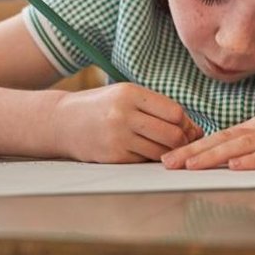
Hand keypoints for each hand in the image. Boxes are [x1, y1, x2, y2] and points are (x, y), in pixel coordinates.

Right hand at [54, 83, 203, 162]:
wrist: (61, 121)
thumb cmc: (99, 107)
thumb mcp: (124, 95)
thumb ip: (156, 107)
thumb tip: (193, 129)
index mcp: (129, 93)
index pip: (174, 112)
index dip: (186, 123)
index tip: (186, 127)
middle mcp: (122, 114)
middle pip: (172, 134)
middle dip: (182, 141)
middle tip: (180, 142)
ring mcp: (117, 137)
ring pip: (161, 152)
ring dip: (168, 153)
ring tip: (163, 148)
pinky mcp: (112, 156)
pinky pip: (144, 161)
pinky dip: (149, 158)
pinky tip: (143, 151)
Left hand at [161, 90, 254, 170]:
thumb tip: (238, 158)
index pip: (221, 135)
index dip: (194, 146)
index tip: (170, 156)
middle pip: (222, 139)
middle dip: (192, 152)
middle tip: (165, 163)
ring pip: (240, 146)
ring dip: (213, 156)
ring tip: (189, 165)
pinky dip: (253, 160)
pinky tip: (236, 166)